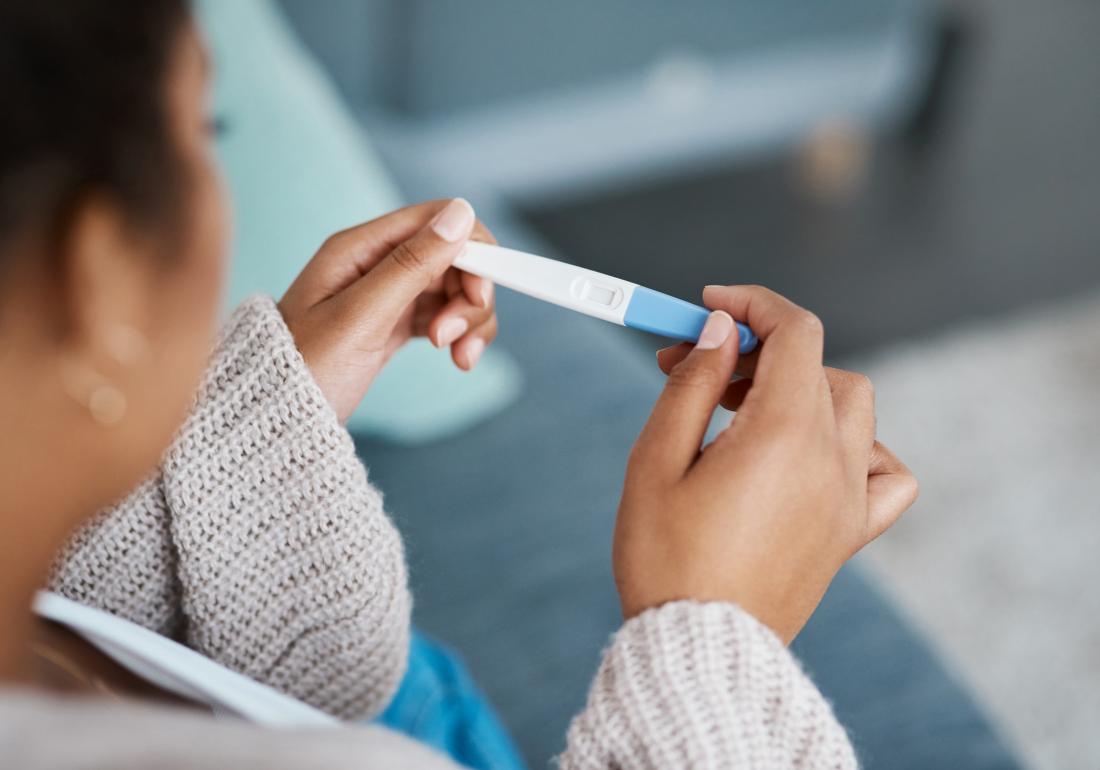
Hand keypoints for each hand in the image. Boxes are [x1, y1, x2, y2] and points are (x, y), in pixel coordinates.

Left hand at [278, 199, 497, 421]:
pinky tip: (458, 359)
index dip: (472, 253)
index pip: (438, 220)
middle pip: (453, 256)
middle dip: (470, 295)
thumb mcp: (361, 316)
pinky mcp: (392, 325)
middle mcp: (374, 263)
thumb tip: (460, 213)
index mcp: (360, 248)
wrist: (273, 423)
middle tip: (456, 339)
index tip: (478, 297)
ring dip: (470, 320)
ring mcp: (385, 295)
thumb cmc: (305, 369)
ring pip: (453, 289)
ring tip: (459, 358)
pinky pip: (442, 315)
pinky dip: (459, 334)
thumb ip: (412, 264)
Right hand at [613, 285, 917, 642]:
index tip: (709, 305)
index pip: (795, 330)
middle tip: (694, 369)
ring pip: (852, 404)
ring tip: (741, 412)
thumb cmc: (665, 559)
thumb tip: (722, 329)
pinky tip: (812, 456)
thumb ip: (691, 383)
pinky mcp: (850, 531)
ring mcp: (849, 497)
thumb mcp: (656, 460)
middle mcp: (831, 459)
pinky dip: (857, 445)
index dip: (752, 303)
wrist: (699, 650)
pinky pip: (885, 470)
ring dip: (800, 388)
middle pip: (814, 364)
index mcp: (784, 434)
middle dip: (755, 351)